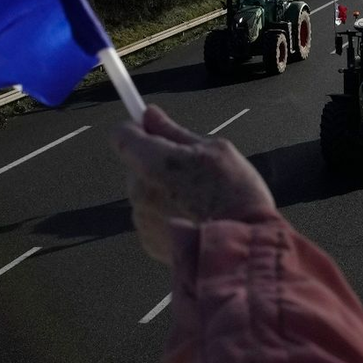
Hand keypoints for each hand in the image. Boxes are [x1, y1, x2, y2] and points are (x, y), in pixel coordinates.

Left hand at [113, 105, 275, 264]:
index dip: (137, 128)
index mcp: (152, 162)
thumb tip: (149, 114)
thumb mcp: (215, 149)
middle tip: (194, 169)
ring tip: (199, 198)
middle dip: (157, 162)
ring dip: (163, 189)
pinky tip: (194, 218)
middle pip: (136, 164)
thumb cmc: (233, 193)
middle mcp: (138, 190)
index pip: (121, 135)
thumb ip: (174, 132)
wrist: (241, 249)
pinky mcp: (148, 241)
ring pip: (145, 191)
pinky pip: (152, 216)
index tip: (155, 128)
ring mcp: (141, 219)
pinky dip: (168, 213)